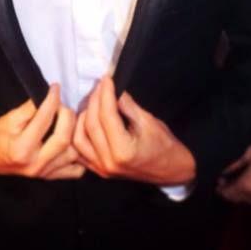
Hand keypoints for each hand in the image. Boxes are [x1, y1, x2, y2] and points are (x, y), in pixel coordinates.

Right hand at [0, 83, 83, 179]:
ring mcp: (43, 173)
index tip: (55, 88)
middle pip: (63, 138)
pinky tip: (72, 141)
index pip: (44, 120)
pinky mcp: (49, 176)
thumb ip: (31, 108)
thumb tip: (49, 96)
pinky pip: (75, 170)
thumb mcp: (10, 118)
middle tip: (62, 105)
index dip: (52, 100)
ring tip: (68, 120)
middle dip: (67, 115)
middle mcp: (35, 165)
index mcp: (22, 149)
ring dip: (74, 134)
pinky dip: (79, 155)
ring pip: (73, 154)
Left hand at [73, 77, 195, 186]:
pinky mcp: (99, 170)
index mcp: (123, 151)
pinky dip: (79, 134)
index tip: (107, 79)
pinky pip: (79, 151)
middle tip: (100, 86)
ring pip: (79, 138)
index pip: (107, 116)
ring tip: (93, 102)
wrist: (171, 169)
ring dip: (82, 117)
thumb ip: (126, 104)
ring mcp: (102, 169)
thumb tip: (112, 88)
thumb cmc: (164, 145)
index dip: (105, 94)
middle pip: (91, 125)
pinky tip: (86, 120)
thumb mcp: (148, 121)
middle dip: (94, 101)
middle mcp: (109, 162)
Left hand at [216, 139, 250, 203]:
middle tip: (224, 185)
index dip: (221, 190)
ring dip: (240, 195)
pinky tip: (250, 186)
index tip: (217, 184)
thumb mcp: (250, 153)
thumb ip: (236, 164)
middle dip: (229, 194)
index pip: (229, 193)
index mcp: (247, 185)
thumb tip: (224, 171)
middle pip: (238, 199)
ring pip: (249, 200)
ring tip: (236, 185)